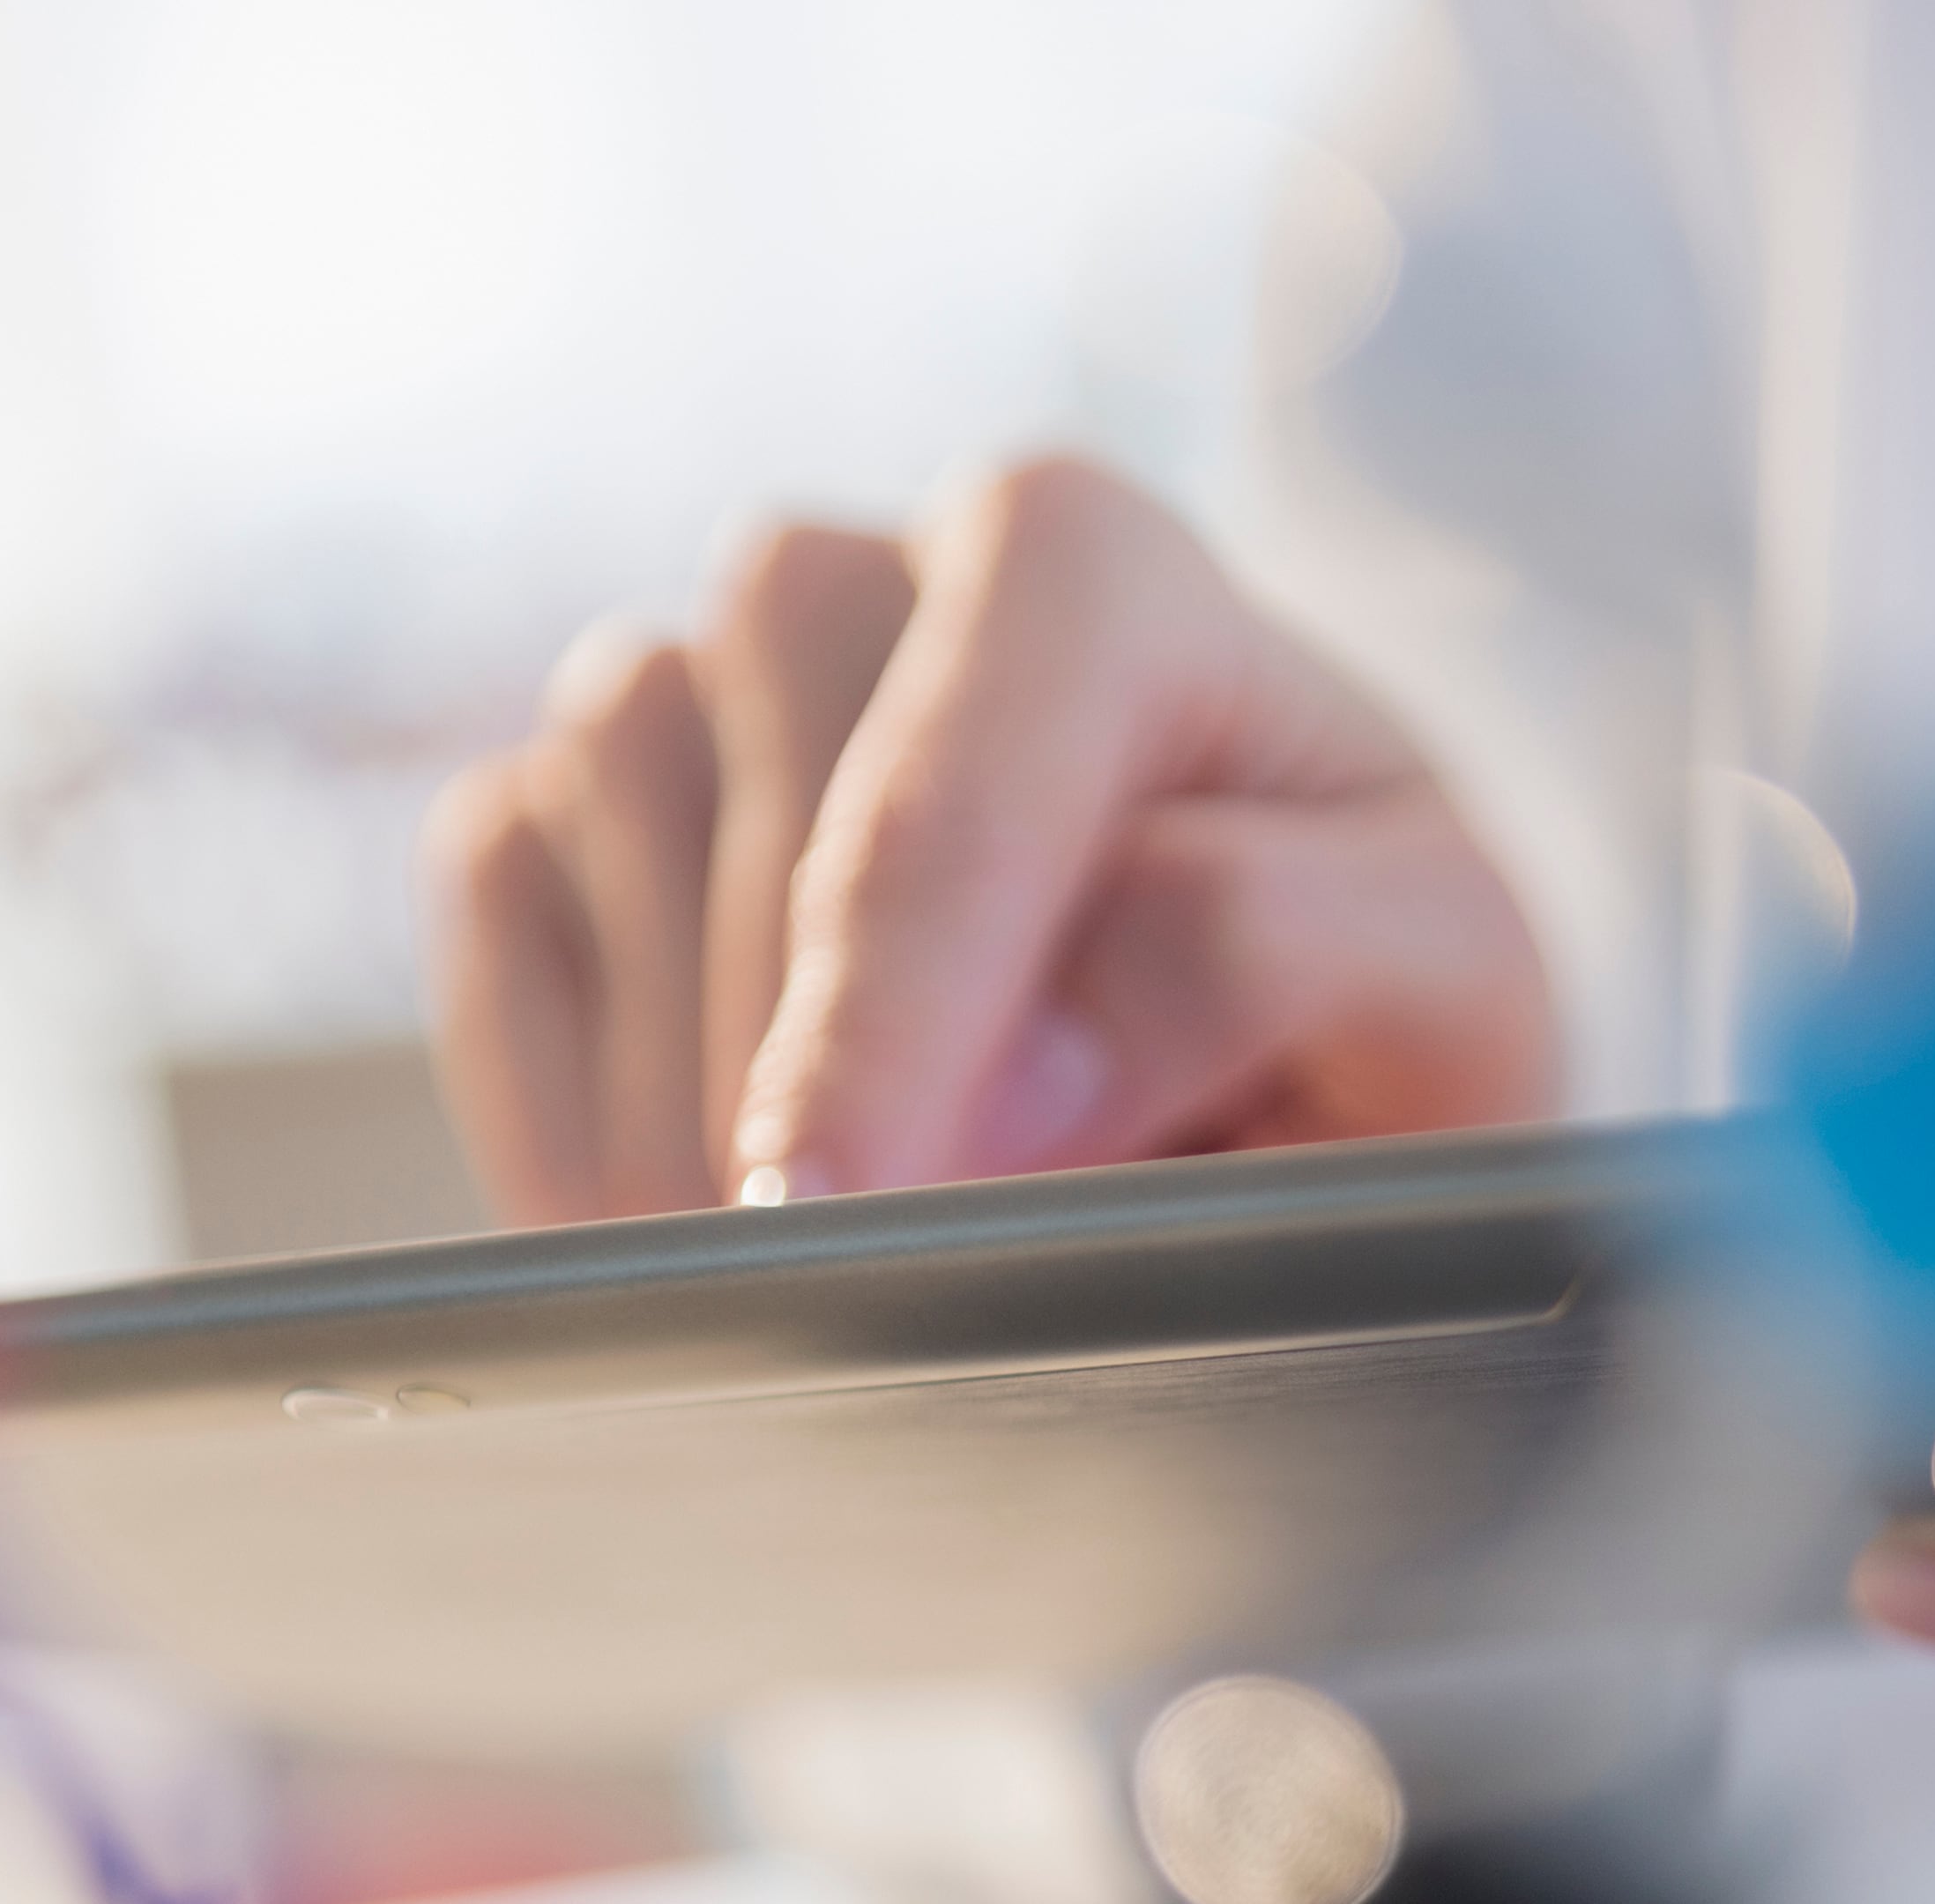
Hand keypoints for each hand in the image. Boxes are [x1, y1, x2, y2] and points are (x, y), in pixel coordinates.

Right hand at [421, 456, 1556, 1222]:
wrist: (1269, 1050)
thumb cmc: (1371, 1006)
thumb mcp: (1440, 985)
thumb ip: (1264, 965)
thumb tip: (1009, 1078)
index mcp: (1096, 568)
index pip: (952, 773)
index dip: (882, 1013)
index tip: (826, 1211)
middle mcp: (876, 576)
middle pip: (762, 796)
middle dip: (797, 1076)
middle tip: (857, 1303)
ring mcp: (700, 676)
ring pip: (604, 833)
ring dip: (680, 1097)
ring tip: (810, 1275)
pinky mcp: (570, 790)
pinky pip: (494, 902)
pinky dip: (563, 1088)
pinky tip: (681, 1205)